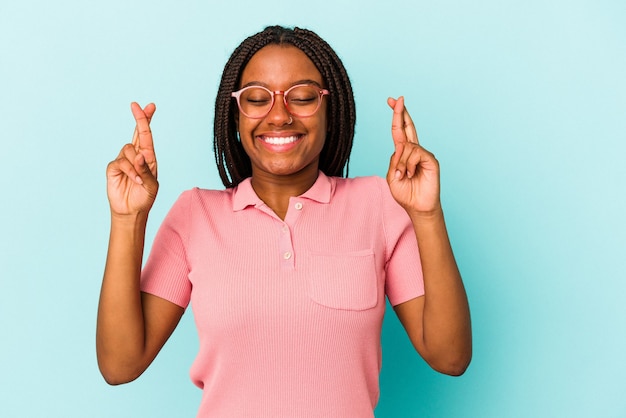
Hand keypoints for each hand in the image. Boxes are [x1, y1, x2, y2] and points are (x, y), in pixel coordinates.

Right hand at [106, 102, 158, 215]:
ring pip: (129, 150)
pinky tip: (135, 180)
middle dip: (139, 119)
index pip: (147, 136)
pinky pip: (120, 162)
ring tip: (140, 179)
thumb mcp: (151, 185)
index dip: (147, 120)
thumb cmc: (144, 197)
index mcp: (148, 157)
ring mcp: (124, 161)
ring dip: (136, 164)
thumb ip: (146, 171)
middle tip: (136, 106)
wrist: (131, 211)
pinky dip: (129, 171)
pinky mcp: (113, 168)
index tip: (150, 106)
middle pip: (137, 133)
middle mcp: (136, 156)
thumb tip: (140, 155)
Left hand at [386, 97, 440, 214]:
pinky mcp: (431, 160)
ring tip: (403, 176)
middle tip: (396, 99)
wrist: (417, 207)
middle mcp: (414, 150)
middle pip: (408, 126)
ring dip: (400, 162)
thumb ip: (394, 160)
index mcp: (403, 153)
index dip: (396, 116)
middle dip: (400, 112)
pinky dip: (408, 164)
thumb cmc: (405, 193)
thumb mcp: (392, 177)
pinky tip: (410, 174)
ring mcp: (423, 154)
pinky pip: (415, 153)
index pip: (399, 131)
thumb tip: (401, 147)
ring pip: (406, 147)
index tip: (391, 100)